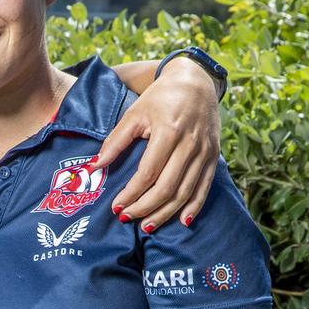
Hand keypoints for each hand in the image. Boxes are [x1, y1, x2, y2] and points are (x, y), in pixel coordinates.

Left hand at [97, 58, 220, 229]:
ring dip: (165, 213)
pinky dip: (194, 207)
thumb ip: (115, 141)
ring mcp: (205, 152)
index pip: (148, 173)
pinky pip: (205, 187)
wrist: (196, 82)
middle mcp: (190, 144)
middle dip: (145, 208)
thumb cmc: (160, 98)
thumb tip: (94, 167)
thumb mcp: (134, 113)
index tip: (116, 207)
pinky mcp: (214, 156)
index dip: (131, 193)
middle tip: (126, 218)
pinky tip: (181, 221)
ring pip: (185, 192)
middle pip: (167, 187)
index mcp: (168, 132)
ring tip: (146, 226)